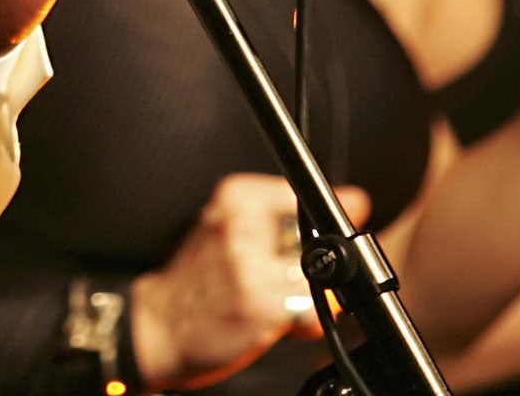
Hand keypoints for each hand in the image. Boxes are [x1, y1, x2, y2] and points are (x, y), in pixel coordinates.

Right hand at [131, 174, 372, 387]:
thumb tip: (358, 200)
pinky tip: (270, 318)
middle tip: (273, 280)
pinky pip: (310, 311)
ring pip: (318, 280)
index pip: (313, 202)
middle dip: (311, 271)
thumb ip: (293, 214)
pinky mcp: (259, 302)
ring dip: (304, 297)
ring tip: (268, 299)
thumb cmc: (200, 277)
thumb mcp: (237, 226)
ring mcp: (249, 263)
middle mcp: (241, 223)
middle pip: (322, 246)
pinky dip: (301, 322)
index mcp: (237, 196)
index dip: (316, 237)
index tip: (291, 252)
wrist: (161, 323)